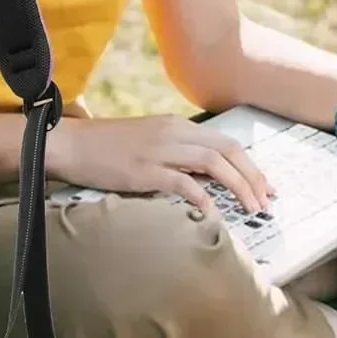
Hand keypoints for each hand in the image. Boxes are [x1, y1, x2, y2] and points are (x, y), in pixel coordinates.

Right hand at [49, 114, 275, 215]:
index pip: (226, 142)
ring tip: (251, 208)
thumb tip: (206, 179)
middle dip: (254, 177)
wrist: (70, 144)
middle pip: (228, 150)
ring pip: (214, 163)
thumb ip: (177, 154)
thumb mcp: (148, 142)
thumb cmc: (106, 147)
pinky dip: (203, 196)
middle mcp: (173, 132)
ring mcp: (159, 150)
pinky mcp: (144, 170)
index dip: (251, 166)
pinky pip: (182, 182)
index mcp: (176, 125)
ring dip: (238, 186)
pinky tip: (212, 212)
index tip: (264, 187)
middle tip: (266, 201)